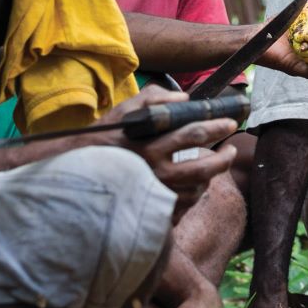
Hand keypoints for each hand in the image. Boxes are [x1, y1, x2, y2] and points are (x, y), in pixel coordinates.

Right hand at [106, 86, 238, 209]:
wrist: (75, 173)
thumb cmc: (103, 139)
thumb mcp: (123, 112)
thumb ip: (153, 99)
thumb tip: (184, 98)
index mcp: (148, 145)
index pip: (192, 134)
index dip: (215, 127)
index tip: (229, 122)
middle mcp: (153, 172)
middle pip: (203, 168)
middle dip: (224, 157)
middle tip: (232, 148)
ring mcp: (154, 194)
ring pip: (197, 188)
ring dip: (211, 176)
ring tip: (216, 163)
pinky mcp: (153, 210)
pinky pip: (184, 204)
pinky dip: (194, 192)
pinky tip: (195, 181)